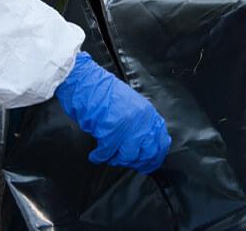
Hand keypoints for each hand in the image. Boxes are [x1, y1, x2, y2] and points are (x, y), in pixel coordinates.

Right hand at [55, 52, 170, 173]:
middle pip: (146, 152)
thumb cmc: (103, 91)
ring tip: (108, 157)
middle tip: (125, 163)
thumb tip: (143, 145)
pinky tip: (95, 155)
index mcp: (147, 112)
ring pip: (128, 155)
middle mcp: (141, 119)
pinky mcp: (110, 130)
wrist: (85, 81)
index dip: (154, 157)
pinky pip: (107, 152)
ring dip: (116, 160)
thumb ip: (140, 122)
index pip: (160, 141)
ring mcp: (126, 125)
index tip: (147, 164)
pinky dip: (100, 157)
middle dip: (136, 162)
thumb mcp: (130, 104)